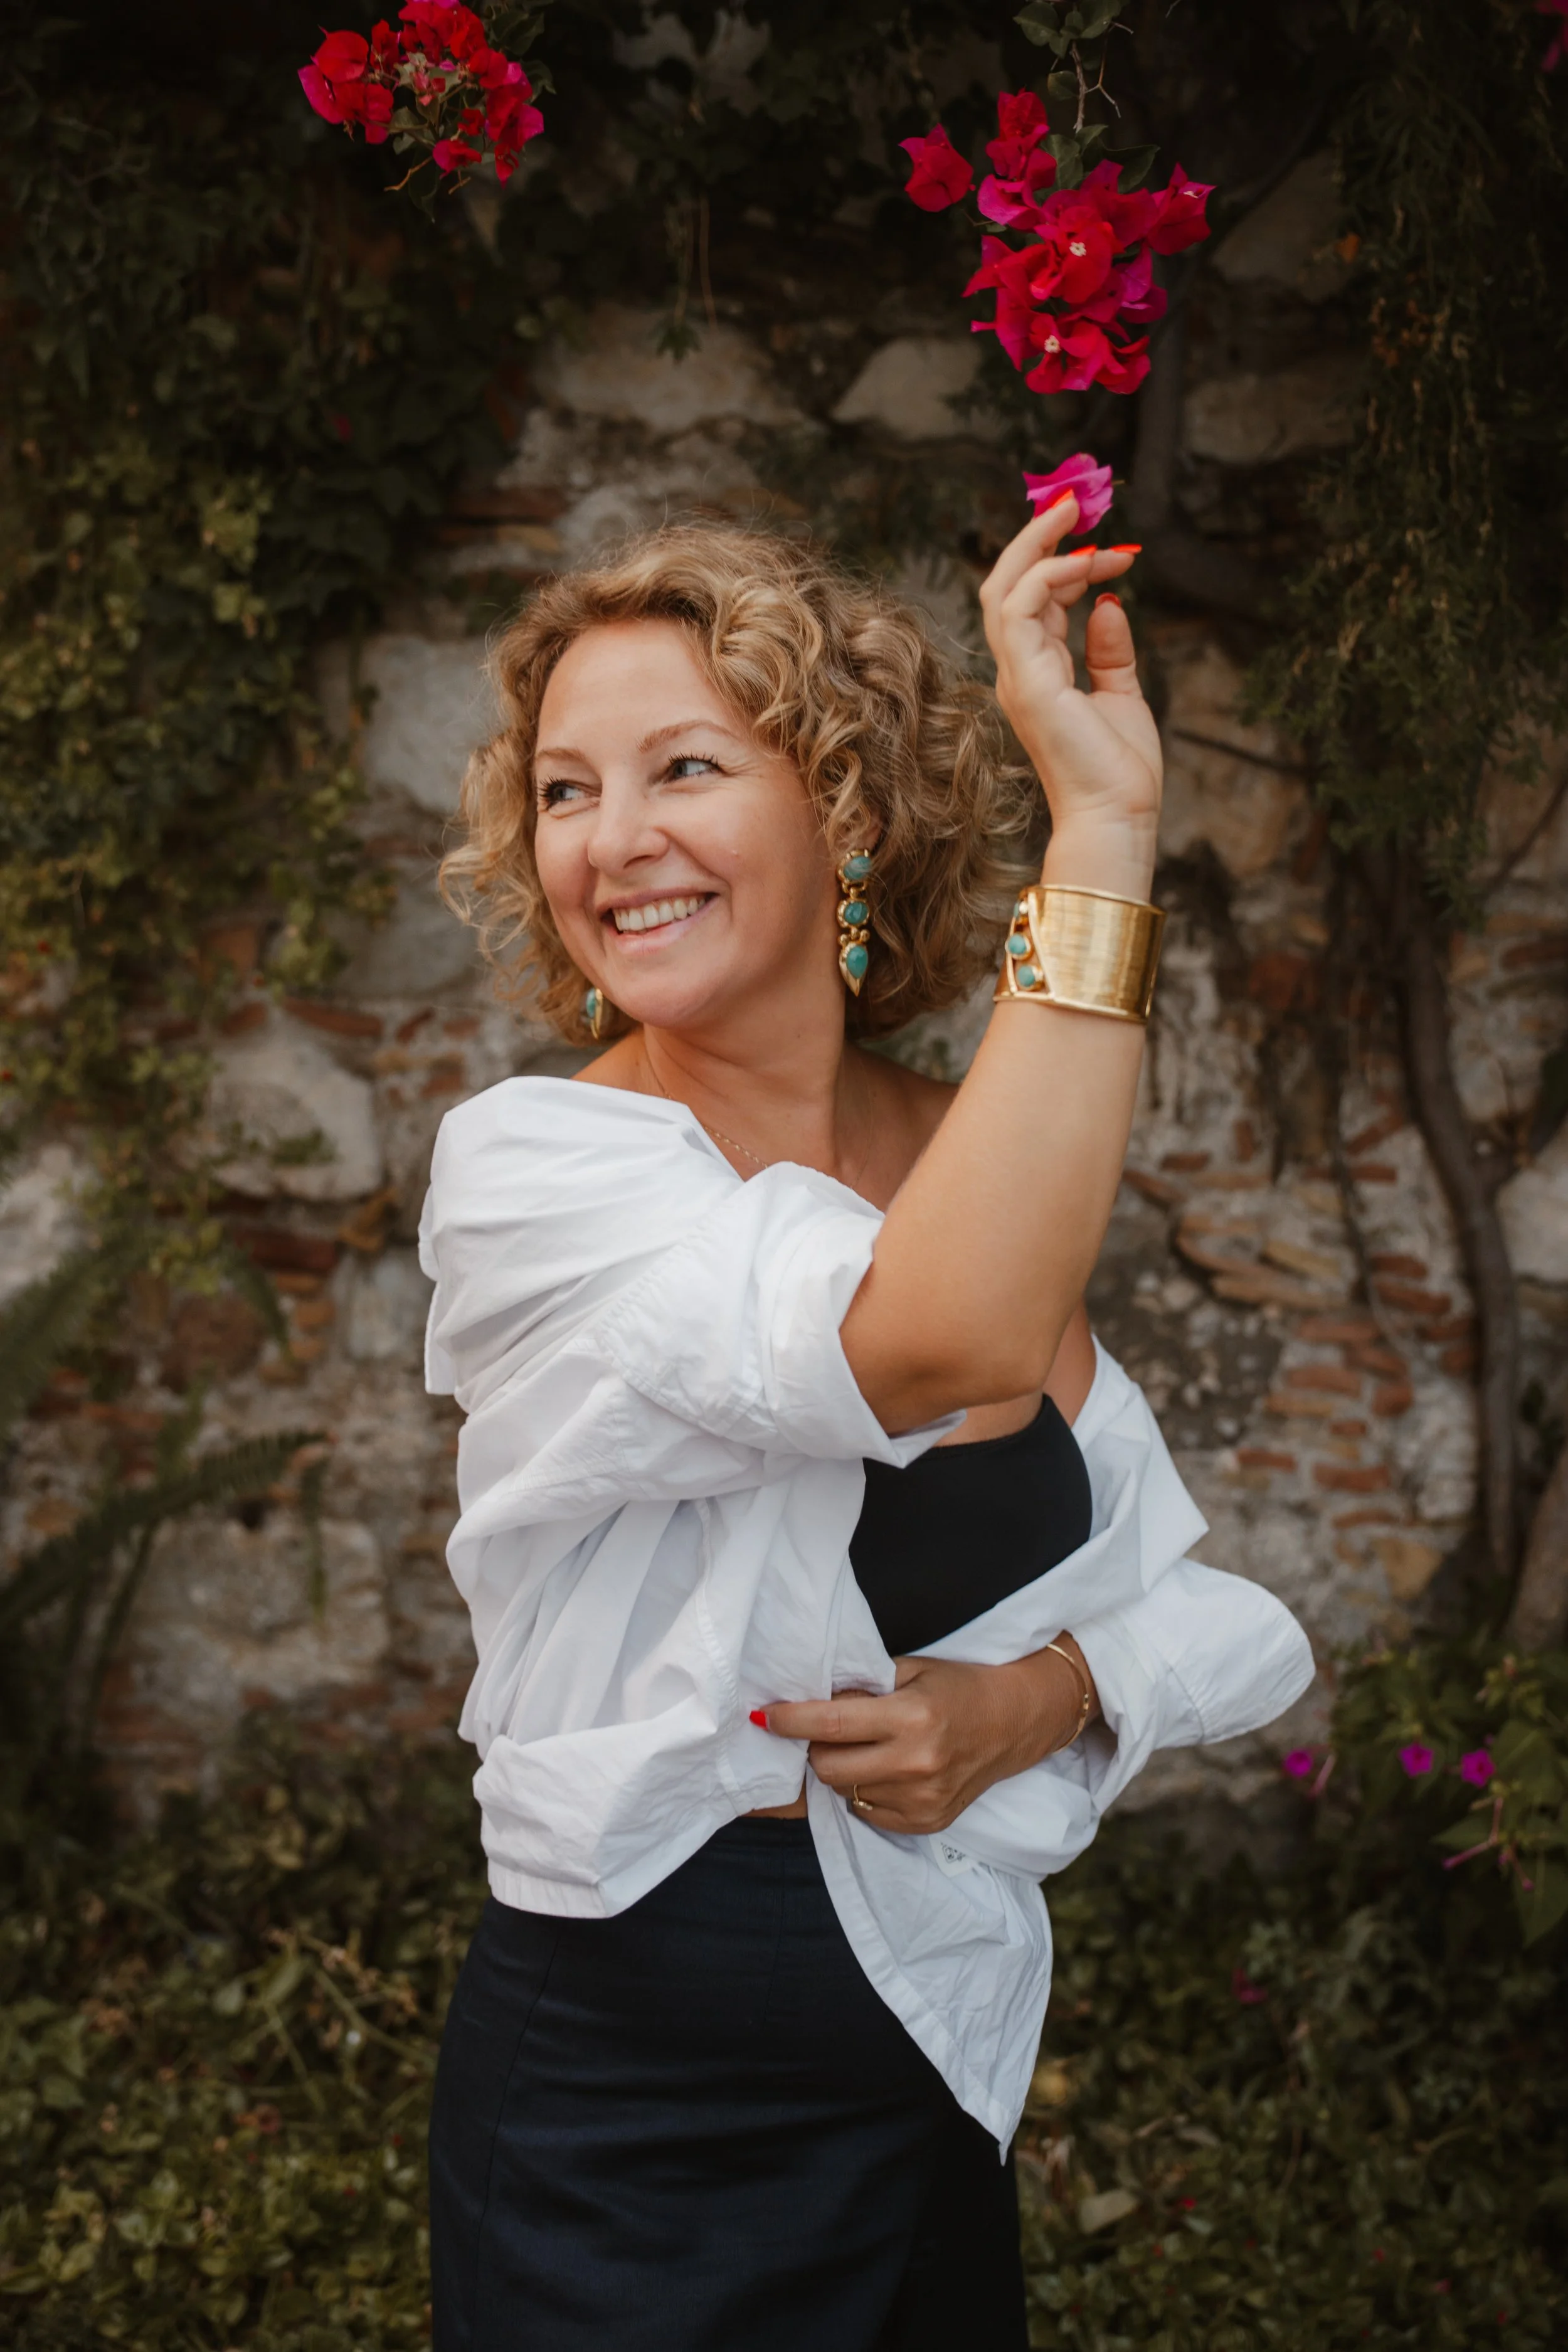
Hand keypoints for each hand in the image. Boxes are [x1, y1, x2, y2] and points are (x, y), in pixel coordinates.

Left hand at [762, 1639, 1099, 1835]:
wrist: (1015, 1722)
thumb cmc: (959, 1686)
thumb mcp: (911, 1670)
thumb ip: (861, 1686)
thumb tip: (806, 1698)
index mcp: (911, 1718)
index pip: (830, 1724)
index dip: (790, 1720)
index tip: (765, 1715)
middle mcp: (916, 1764)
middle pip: (828, 1767)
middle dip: (814, 1747)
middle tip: (823, 1729)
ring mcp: (923, 1799)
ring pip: (845, 1791)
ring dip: (841, 1769)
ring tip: (864, 1747)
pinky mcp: (927, 1822)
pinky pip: (869, 1812)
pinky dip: (865, 1791)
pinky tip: (885, 1769)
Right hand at [979, 495, 1161, 895]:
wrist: (1117, 815)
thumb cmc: (1119, 771)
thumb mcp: (1121, 694)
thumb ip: (1110, 650)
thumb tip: (1110, 603)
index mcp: (1037, 676)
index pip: (1032, 602)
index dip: (1062, 561)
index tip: (1105, 542)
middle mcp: (1018, 671)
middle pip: (1006, 584)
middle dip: (1038, 537)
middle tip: (1077, 501)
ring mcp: (1017, 675)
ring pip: (1004, 587)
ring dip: (1043, 545)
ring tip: (1084, 518)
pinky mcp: (1028, 679)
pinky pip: (1021, 606)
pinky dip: (1051, 574)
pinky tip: (1091, 562)